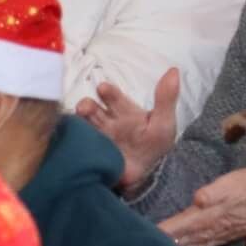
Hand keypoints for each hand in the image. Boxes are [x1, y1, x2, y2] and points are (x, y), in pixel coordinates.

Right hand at [75, 68, 180, 186]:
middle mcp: (107, 122)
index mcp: (124, 112)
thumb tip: (174, 70)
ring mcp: (96, 137)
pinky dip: (72, 140)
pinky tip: (71, 139)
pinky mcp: (88, 153)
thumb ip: (166, 98)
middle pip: (92, 109)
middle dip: (87, 105)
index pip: (113, 97)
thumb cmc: (155, 145)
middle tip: (85, 107)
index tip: (103, 88)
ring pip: (82, 125)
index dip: (108, 91)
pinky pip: (76, 144)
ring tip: (79, 123)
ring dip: (78, 122)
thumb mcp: (164, 122)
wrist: (146, 176)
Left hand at [158, 167, 245, 245]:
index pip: (172, 227)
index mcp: (203, 217)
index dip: (154, 232)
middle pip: (171, 241)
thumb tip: (199, 198)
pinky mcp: (211, 241)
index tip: (133, 234)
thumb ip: (217, 190)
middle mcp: (201, 232)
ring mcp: (206, 239)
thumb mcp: (236, 182)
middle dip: (153, 244)